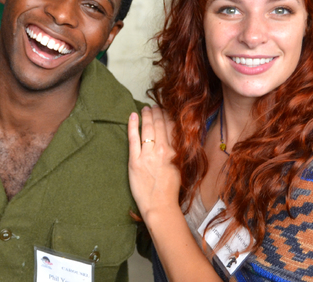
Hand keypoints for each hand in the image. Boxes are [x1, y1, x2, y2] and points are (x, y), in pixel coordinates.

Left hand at [128, 105, 180, 222]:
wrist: (160, 205)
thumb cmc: (171, 191)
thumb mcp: (180, 168)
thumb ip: (178, 153)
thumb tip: (177, 141)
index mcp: (175, 152)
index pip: (171, 128)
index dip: (167, 116)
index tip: (165, 109)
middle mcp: (162, 150)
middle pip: (159, 125)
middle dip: (156, 113)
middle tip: (153, 106)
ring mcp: (147, 155)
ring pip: (147, 129)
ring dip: (146, 116)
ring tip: (145, 109)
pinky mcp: (135, 160)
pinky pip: (133, 138)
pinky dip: (133, 125)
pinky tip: (133, 116)